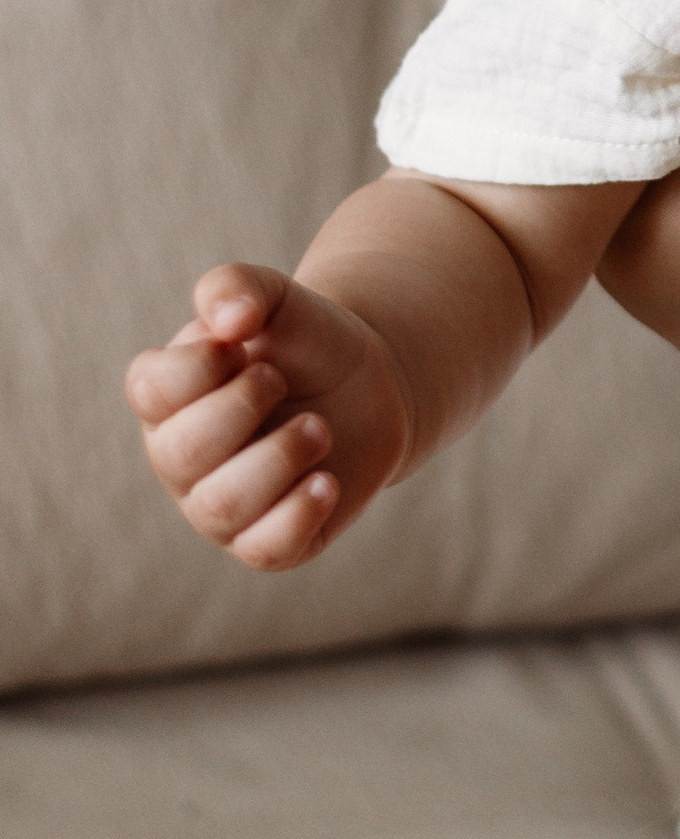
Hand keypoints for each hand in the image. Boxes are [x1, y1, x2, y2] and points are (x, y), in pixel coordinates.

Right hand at [125, 264, 415, 569]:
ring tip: (319, 428)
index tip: (245, 342)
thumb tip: (229, 319)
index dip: (204, 363)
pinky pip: (265, 550)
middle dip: (245, 408)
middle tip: (282, 380)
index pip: (152, 390)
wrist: (369, 388)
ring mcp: (216, 506)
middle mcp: (178, 458)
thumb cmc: (304, 342)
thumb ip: (238, 287)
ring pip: (223, 506)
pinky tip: (327, 481)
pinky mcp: (266, 541)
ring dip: (280, 457)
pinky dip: (299, 514)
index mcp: (164, 397)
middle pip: (184, 454)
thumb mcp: (276, 297)